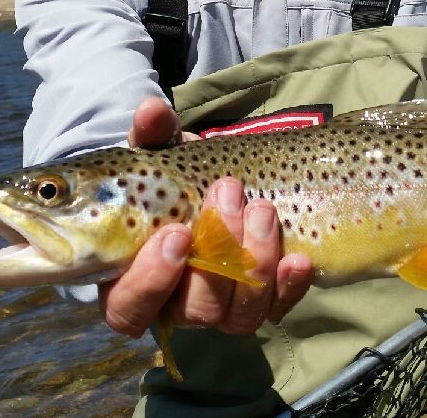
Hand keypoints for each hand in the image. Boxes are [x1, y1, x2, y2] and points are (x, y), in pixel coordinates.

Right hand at [98, 97, 314, 338]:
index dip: (150, 281)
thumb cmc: (176, 178)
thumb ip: (151, 135)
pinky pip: (276, 310)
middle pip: (192, 310)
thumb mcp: (160, 153)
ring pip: (237, 316)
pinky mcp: (261, 305)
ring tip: (262, 209)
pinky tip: (298, 259)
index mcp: (130, 278)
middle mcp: (174, 305)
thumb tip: (151, 110)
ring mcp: (221, 310)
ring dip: (254, 263)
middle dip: (217, 253)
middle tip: (229, 195)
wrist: (220, 187)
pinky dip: (288, 287)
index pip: (128, 308)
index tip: (179, 233)